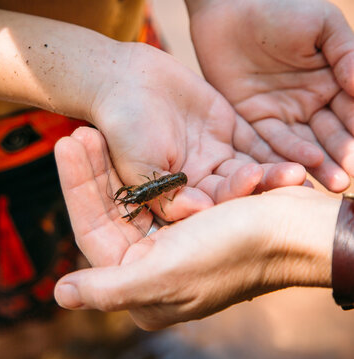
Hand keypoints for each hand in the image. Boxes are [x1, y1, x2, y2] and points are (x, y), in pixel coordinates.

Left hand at [53, 131, 339, 329]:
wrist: (299, 230)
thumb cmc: (234, 252)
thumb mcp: (166, 274)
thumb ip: (110, 289)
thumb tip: (61, 295)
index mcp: (143, 279)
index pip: (94, 231)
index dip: (76, 188)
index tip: (64, 146)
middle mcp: (154, 258)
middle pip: (111, 208)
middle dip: (93, 170)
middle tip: (76, 132)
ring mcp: (173, 232)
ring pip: (131, 192)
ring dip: (114, 161)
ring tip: (93, 127)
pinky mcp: (192, 209)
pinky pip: (157, 183)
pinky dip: (145, 162)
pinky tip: (126, 138)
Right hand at [91, 42, 305, 219]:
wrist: (124, 83)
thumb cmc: (123, 128)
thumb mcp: (139, 168)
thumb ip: (167, 194)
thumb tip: (202, 211)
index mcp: (178, 194)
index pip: (211, 205)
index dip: (233, 196)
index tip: (251, 181)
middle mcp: (199, 179)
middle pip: (237, 189)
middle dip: (263, 186)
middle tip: (293, 180)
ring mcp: (214, 154)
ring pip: (250, 167)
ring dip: (274, 169)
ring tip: (300, 169)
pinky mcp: (226, 129)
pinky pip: (255, 141)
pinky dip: (274, 144)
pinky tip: (297, 149)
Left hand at [186, 0, 353, 191]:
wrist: (229, 8)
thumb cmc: (281, 9)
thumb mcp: (322, 26)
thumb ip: (347, 55)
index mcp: (332, 80)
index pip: (351, 111)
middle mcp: (309, 102)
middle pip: (330, 134)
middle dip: (343, 155)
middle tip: (351, 177)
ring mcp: (280, 112)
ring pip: (302, 143)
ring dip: (319, 162)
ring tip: (335, 181)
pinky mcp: (251, 118)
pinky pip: (269, 140)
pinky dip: (286, 154)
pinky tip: (303, 166)